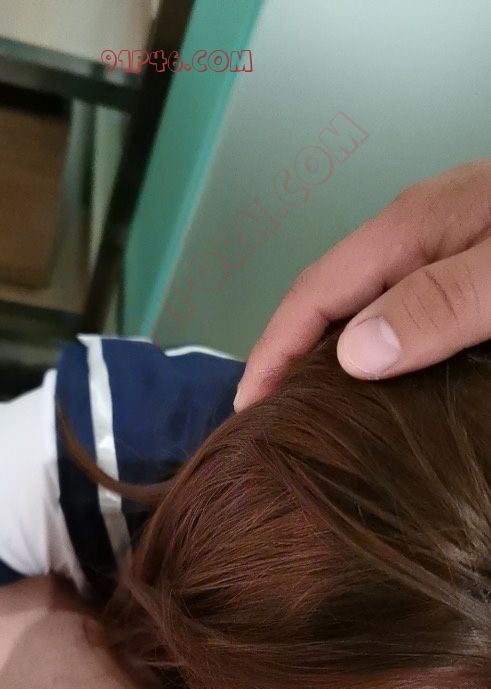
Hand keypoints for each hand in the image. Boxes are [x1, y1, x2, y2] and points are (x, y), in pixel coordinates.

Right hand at [234, 160, 490, 409]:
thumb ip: (438, 304)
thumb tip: (353, 355)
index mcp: (408, 229)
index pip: (313, 293)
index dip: (273, 353)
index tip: (247, 408)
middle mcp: (412, 234)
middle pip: (329, 299)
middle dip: (291, 356)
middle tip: (271, 420)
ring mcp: (440, 245)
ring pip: (364, 306)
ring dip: (332, 356)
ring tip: (313, 409)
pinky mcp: (464, 263)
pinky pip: (400, 309)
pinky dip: (377, 350)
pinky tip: (383, 381)